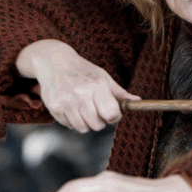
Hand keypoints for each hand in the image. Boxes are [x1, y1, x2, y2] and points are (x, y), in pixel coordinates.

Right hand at [16, 40, 140, 132]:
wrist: (54, 63)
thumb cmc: (83, 70)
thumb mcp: (103, 77)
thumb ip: (119, 92)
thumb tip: (137, 101)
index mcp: (97, 86)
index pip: (111, 114)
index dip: (114, 117)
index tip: (112, 113)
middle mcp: (81, 95)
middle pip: (98, 125)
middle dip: (100, 121)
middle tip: (96, 110)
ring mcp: (66, 103)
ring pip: (83, 128)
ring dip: (86, 123)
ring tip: (84, 109)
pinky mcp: (54, 108)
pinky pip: (69, 126)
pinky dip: (73, 121)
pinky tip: (72, 108)